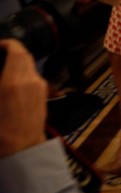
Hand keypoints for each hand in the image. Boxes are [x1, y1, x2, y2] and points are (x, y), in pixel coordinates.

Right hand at [0, 40, 47, 157]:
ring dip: (18, 62)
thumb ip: (0, 80)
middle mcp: (31, 80)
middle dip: (12, 51)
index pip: (16, 49)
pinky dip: (23, 72)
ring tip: (3, 68)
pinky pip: (34, 76)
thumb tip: (2, 70)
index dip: (6, 43)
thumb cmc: (0, 130)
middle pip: (25, 55)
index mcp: (14, 80)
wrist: (21, 149)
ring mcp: (41, 87)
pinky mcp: (44, 95)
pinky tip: (12, 81)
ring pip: (30, 65)